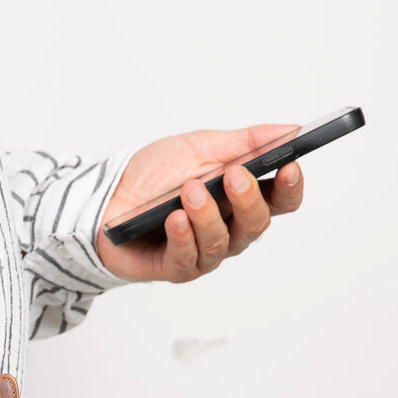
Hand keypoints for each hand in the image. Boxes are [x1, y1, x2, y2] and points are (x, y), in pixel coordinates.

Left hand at [97, 125, 304, 281]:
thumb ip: (245, 142)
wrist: (107, 195)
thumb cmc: (154, 175)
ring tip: (189, 191)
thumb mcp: (200, 147)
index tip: (289, 166)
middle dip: (247, 199)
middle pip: (256, 224)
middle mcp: (228, 228)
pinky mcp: (174, 267)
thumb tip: (291, 130)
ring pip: (221, 242)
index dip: (290, 187)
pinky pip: (187, 258)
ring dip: (206, 214)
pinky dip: (182, 236)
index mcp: (240, 198)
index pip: (280, 200)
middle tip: (232, 176)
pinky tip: (174, 219)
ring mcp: (203, 252)